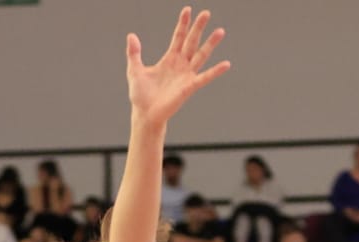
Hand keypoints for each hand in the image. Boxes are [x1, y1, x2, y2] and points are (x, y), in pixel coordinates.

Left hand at [125, 8, 229, 127]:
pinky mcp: (190, 87)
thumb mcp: (134, 70)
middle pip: (192, 41)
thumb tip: (131, 35)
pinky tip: (226, 64)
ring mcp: (186, 75)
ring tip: (220, 31)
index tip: (188, 10)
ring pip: (201, 55)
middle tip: (206, 12)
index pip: (178, 37)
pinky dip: (216, 71)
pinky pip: (205, 77)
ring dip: (211, 43)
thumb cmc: (140, 95)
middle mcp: (180, 65)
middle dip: (198, 27)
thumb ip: (134, 53)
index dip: (183, 24)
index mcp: (169, 59)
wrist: (145, 114)